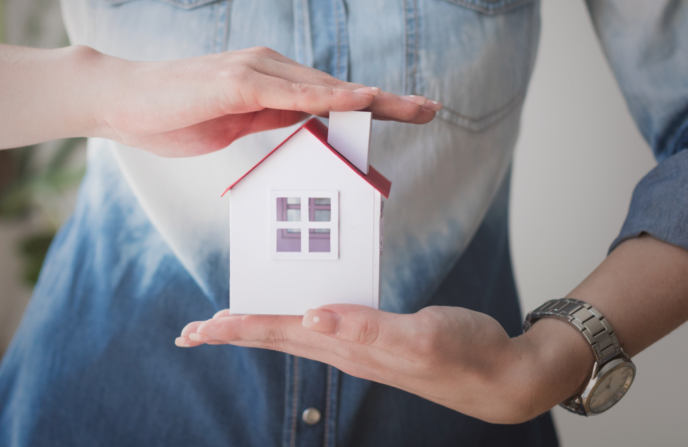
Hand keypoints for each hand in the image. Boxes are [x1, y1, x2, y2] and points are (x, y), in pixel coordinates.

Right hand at [98, 46, 440, 156]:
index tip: (409, 110)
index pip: (330, 94)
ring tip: (410, 106)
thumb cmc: (175, 114)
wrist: (122, 101)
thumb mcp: (236, 124)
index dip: (371, 102)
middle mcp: (268, 68)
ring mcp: (253, 72)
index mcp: (269, 81)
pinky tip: (358, 100)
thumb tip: (308, 126)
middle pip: (337, 87)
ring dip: (369, 97)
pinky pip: (289, 93)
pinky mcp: (234, 82)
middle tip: (430, 107)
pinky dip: (327, 97)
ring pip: (322, 86)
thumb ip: (273, 119)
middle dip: (386, 100)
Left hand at [175, 304, 591, 423]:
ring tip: (228, 326)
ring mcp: (362, 349)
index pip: (280, 334)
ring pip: (296, 336)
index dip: (237, 330)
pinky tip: (296, 318)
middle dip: (233, 334)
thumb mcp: (420, 337)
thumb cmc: (468, 354)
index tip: (198, 330)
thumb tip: (312, 317)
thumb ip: (367, 329)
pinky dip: (296, 321)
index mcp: (350, 347)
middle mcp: (348, 351)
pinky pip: (324, 328)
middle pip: (277, 338)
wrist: (503, 377)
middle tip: (191, 333)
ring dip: (258, 329)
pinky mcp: (378, 340)